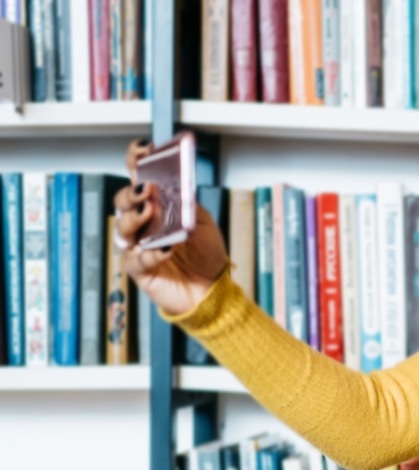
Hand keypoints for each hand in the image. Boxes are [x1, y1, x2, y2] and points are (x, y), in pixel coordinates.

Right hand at [113, 138, 230, 316]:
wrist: (212, 288)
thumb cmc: (205, 253)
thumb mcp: (202, 221)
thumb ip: (187, 203)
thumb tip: (175, 186)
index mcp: (156, 204)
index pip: (138, 176)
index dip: (136, 160)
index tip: (143, 148)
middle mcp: (142, 222)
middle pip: (122, 200)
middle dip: (131, 193)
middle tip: (146, 189)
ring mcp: (137, 245)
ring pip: (122, 227)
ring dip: (135, 218)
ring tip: (150, 213)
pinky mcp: (138, 269)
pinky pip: (135, 259)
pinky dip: (149, 254)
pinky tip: (164, 250)